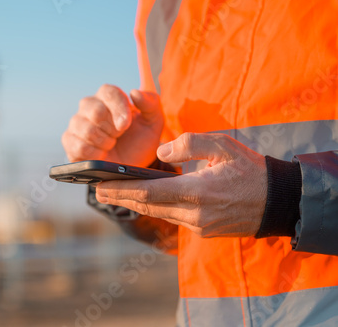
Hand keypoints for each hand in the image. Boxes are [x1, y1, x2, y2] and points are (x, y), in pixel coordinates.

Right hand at [62, 84, 162, 166]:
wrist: (132, 164)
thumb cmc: (141, 139)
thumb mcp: (154, 121)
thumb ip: (151, 103)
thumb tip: (134, 93)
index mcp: (109, 97)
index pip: (108, 92)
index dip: (118, 108)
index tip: (126, 125)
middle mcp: (89, 106)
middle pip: (95, 111)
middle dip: (112, 129)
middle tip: (119, 136)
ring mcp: (77, 124)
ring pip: (86, 129)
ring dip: (104, 142)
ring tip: (111, 145)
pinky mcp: (70, 142)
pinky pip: (78, 146)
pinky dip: (94, 153)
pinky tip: (102, 155)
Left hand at [96, 133, 267, 237]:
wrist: (278, 201)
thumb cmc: (251, 169)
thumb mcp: (223, 145)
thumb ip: (189, 144)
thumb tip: (161, 150)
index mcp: (198, 192)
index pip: (148, 194)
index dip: (121, 191)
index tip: (99, 186)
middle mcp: (195, 214)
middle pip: (148, 207)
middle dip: (121, 198)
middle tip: (97, 190)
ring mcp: (199, 226)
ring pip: (158, 214)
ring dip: (135, 204)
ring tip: (115, 194)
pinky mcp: (203, 231)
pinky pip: (172, 218)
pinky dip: (155, 208)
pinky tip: (144, 200)